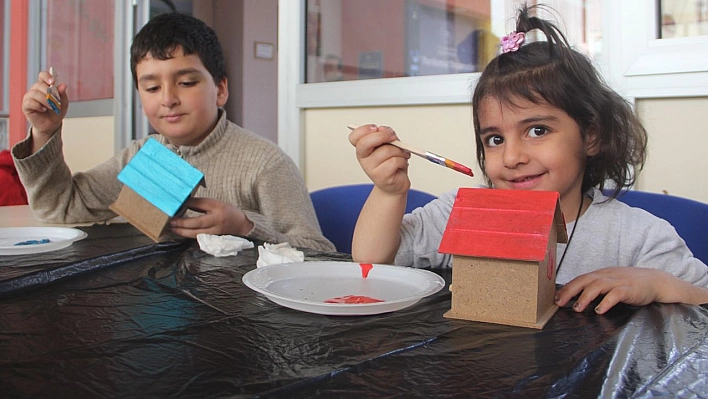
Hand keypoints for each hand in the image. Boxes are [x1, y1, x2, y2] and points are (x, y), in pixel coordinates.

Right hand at [22, 70, 68, 147]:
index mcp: (45, 86)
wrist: (52, 124)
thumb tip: (63, 85)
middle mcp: (35, 90)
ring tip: (52, 107)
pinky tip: (43, 109)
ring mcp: (29, 97)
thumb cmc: (56, 111)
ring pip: (34, 93)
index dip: (47, 76)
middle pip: (39, 84)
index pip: (42, 75)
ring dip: (45, 100)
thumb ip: (62, 94)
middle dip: (48, 92)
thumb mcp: (63, 103)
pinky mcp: (26, 106)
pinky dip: (38, 106)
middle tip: (55, 100)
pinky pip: (30, 102)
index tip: (53, 82)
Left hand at [169, 197, 253, 237]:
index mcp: (218, 208)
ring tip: (173, 228)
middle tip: (172, 222)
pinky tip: (182, 232)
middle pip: (197, 223)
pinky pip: (199, 238)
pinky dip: (189, 235)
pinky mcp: (214, 239)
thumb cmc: (228, 213)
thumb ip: (201, 204)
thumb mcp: (216, 204)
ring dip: (183, 232)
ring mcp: (215, 232)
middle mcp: (217, 221)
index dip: (188, 204)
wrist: (242, 226)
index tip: (177, 204)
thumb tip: (184, 203)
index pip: (201, 205)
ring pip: (197, 233)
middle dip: (183, 223)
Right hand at [348, 124, 411, 194]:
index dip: (364, 130)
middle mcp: (364, 159)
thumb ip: (386, 134)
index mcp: (363, 149)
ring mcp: (371, 169)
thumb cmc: (392, 162)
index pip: (354, 137)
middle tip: (393, 137)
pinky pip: (395, 161)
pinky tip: (401, 165)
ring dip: (399, 151)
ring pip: (387, 150)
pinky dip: (402, 161)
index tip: (376, 128)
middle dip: (383, 135)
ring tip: (401, 155)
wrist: (396, 183)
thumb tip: (384, 130)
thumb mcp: (389, 144)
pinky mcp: (381, 177)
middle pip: (365, 142)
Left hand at [555, 266, 697, 313]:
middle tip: (559, 303)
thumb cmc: (629, 283)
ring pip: (598, 285)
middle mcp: (607, 275)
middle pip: (585, 280)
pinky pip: (616, 294)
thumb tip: (576, 299)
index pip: (580, 279)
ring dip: (585, 297)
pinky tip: (600, 310)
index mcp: (600, 274)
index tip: (555, 299)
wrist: (655, 280)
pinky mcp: (629, 289)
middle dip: (570, 291)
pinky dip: (606, 302)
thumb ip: (595, 288)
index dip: (567, 288)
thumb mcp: (610, 282)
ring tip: (578, 308)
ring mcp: (618, 281)